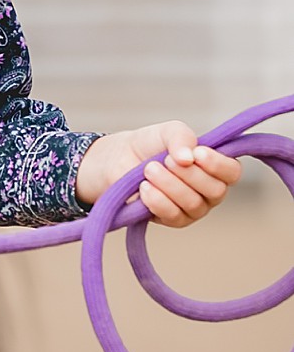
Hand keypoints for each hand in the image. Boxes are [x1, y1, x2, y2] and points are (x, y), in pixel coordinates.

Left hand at [74, 122, 240, 226]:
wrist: (118, 159)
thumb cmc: (150, 144)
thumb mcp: (167, 131)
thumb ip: (181, 137)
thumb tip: (187, 157)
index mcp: (215, 167)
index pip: (232, 172)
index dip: (218, 165)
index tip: (197, 153)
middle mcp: (210, 190)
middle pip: (215, 190)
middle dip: (188, 174)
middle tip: (165, 160)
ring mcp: (193, 208)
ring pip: (193, 203)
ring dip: (169, 184)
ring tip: (149, 169)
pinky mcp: (173, 220)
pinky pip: (173, 216)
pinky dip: (158, 200)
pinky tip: (144, 188)